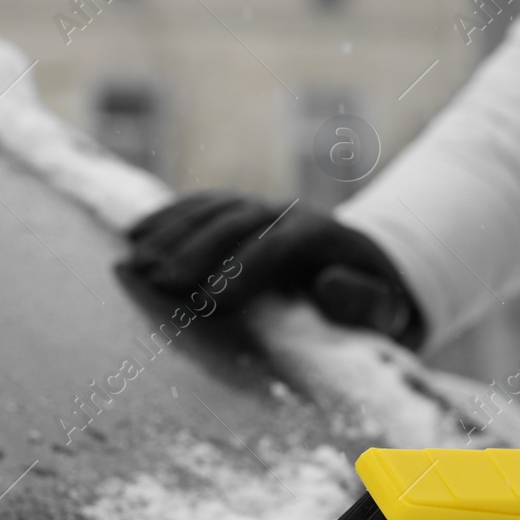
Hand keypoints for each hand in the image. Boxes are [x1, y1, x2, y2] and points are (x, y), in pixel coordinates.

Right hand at [125, 191, 424, 347]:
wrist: (368, 271)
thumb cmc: (376, 306)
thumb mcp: (387, 313)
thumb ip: (368, 304)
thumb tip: (329, 285)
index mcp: (327, 237)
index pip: (282, 244)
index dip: (246, 269)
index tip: (213, 302)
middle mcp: (291, 212)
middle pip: (238, 221)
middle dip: (197, 251)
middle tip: (161, 285)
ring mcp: (261, 208)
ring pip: (213, 208)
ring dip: (172, 233)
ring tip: (137, 266)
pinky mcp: (238, 212)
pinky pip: (198, 206)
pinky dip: (165, 218)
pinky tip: (132, 237)